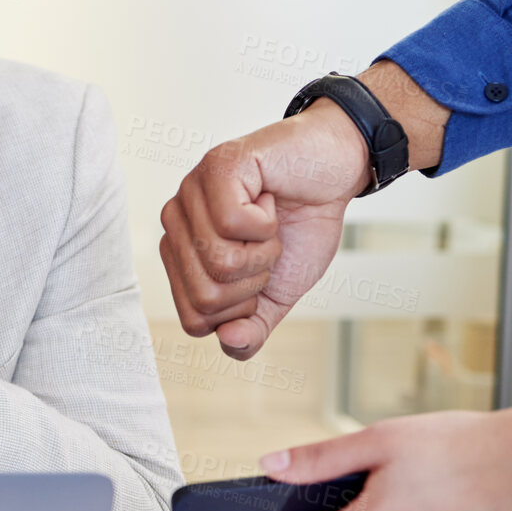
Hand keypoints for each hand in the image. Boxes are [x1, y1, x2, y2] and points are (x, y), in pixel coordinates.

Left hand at [160, 61, 448, 359]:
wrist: (335, 174)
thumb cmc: (301, 227)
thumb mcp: (278, 293)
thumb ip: (252, 328)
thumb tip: (229, 342)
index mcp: (181, 256)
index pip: (194, 320)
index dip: (240, 311)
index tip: (260, 277)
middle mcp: (175, 224)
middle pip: (204, 297)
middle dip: (254, 283)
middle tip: (267, 247)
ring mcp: (190, 193)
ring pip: (218, 262)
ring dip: (264, 252)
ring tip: (268, 223)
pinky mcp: (215, 168)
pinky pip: (233, 225)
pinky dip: (267, 223)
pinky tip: (268, 198)